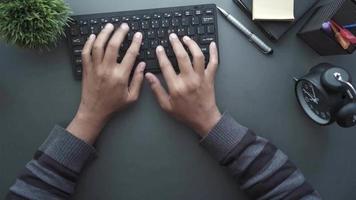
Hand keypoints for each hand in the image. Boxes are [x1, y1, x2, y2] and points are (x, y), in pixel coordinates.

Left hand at [67, 23, 144, 143]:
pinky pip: (86, 52)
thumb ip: (138, 80)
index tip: (138, 35)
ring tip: (110, 26)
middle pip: (113, 46)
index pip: (130, 55)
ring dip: (104, 34)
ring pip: (98, 46)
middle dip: (120, 33)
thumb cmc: (114, 105)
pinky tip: (94, 36)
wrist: (94, 111)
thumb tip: (143, 65)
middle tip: (124, 26)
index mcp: (121, 76)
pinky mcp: (87, 69)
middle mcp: (107, 70)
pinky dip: (89, 42)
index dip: (135, 43)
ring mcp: (95, 68)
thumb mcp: (132, 97)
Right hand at [145, 33, 220, 136]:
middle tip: (172, 36)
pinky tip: (211, 44)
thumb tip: (148, 76)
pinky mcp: (210, 78)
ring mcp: (201, 78)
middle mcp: (189, 80)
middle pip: (182, 57)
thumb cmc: (184, 113)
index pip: (166, 66)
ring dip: (192, 44)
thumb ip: (157, 89)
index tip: (159, 48)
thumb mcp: (166, 105)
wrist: (204, 119)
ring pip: (198, 56)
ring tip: (186, 38)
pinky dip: (214, 52)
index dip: (161, 55)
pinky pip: (214, 63)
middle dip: (176, 44)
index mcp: (176, 87)